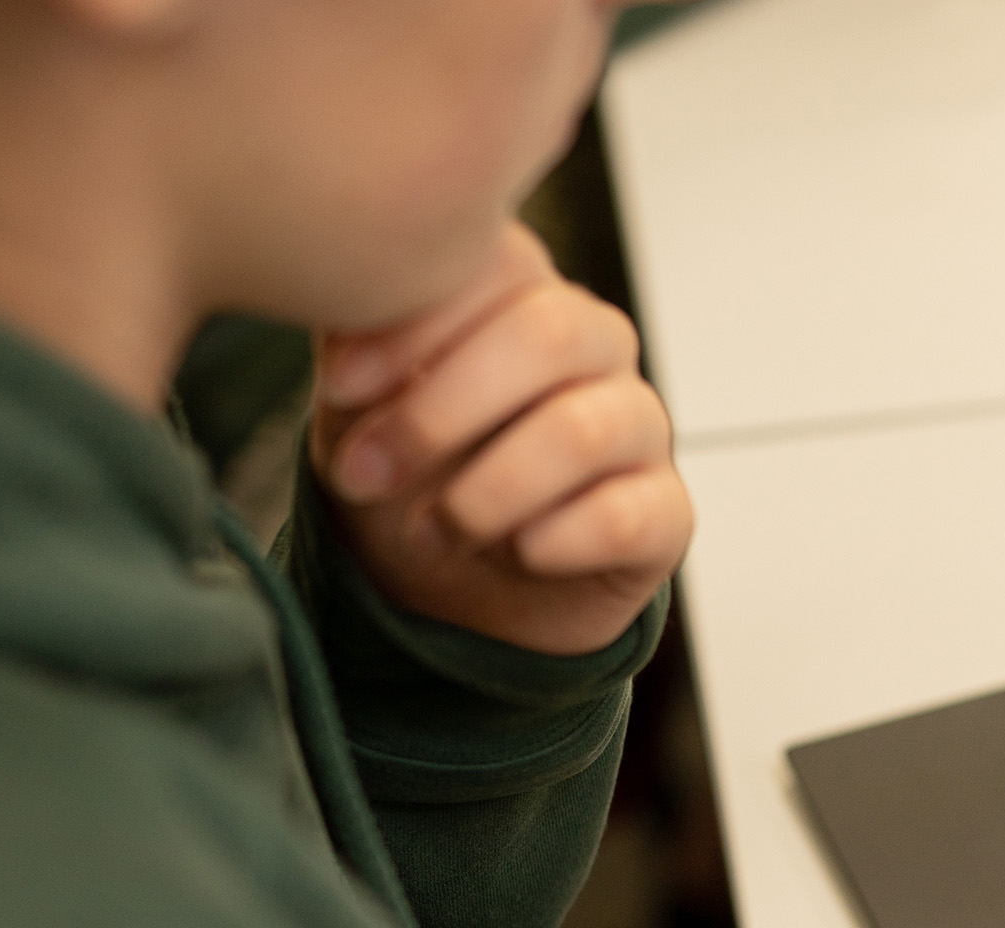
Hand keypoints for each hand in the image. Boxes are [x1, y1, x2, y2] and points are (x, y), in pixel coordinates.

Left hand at [308, 223, 690, 655]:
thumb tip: (349, 303)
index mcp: (523, 293)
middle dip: (441, 411)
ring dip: (488, 491)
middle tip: (364, 474)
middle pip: (552, 334)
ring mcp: (639, 427)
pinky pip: (628, 517)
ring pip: (587, 431)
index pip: (499, 261)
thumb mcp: (359, 400)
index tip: (339, 389)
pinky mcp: (665, 514)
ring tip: (429, 533)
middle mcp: (595, 345)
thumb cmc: (409, 473)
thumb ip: (356, 335)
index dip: (415, 323)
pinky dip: (556, 541)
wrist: (452, 590)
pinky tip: (514, 554)